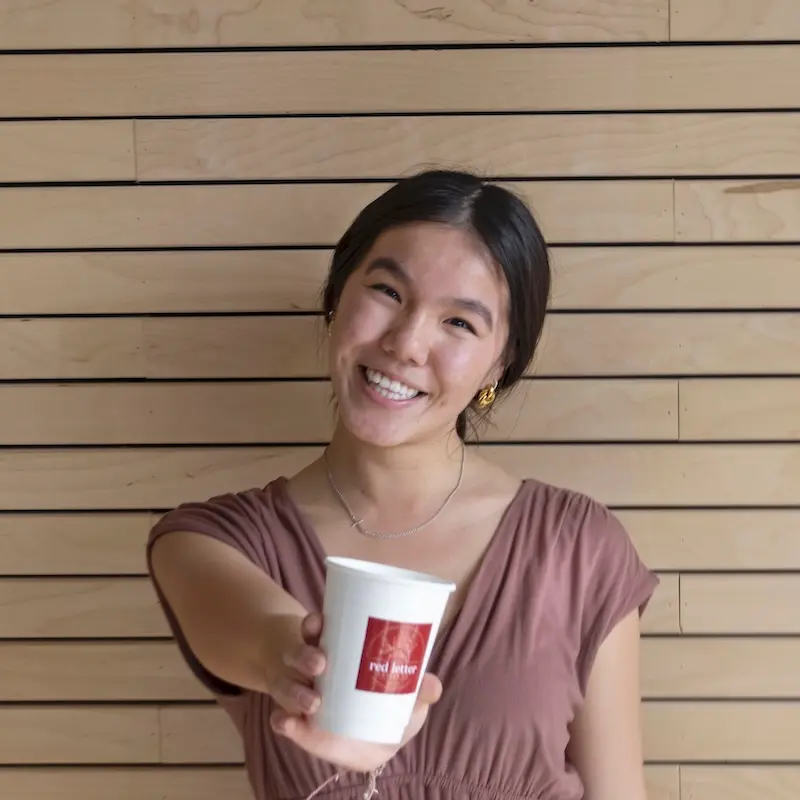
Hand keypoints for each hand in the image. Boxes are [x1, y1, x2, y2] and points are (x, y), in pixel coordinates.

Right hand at [268, 612, 442, 772]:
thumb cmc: (379, 703)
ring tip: (314, 699)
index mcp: (334, 651)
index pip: (317, 630)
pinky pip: (280, 719)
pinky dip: (282, 720)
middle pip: (298, 652)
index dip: (315, 623)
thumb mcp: (400, 695)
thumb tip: (433, 685)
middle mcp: (311, 668)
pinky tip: (289, 722)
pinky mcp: (295, 723)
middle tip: (320, 662)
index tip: (319, 621)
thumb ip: (417, 691)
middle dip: (306, 654)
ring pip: (288, 683)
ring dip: (296, 689)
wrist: (357, 740)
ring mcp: (300, 695)